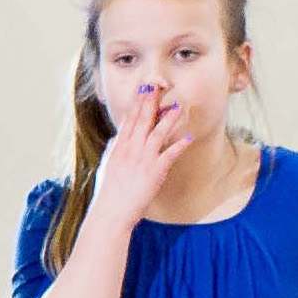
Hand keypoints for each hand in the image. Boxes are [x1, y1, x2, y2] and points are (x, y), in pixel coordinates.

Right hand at [86, 79, 191, 227]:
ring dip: (168, 119)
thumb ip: (114, 150)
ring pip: (157, 133)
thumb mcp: (107, 166)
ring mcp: (142, 159)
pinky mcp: (154, 171)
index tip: (144, 88)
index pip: (129, 119)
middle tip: (158, 85)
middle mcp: (130, 150)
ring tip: (178, 106)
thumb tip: (117, 139)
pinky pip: (170, 155)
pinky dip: (180, 145)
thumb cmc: (108, 193)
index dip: (137, 102)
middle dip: (151, 101)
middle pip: (142, 120)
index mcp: (119, 147)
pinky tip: (189, 137)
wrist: (111, 212)